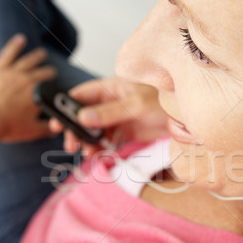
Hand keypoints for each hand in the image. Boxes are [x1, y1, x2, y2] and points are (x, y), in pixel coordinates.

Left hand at [0, 34, 56, 142]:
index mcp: (38, 95)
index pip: (50, 88)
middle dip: (49, 72)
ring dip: (37, 57)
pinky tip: (20, 39)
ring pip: (28, 61)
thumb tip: (56, 128)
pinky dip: (15, 46)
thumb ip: (47, 128)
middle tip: (52, 71)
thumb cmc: (7, 126)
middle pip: (42, 73)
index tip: (56, 87)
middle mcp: (28, 81)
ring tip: (42, 53)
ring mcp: (13, 73)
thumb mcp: (33, 131)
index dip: (54, 87)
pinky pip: (9, 54)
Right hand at [49, 77, 168, 156]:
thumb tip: (82, 117)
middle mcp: (111, 102)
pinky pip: (106, 140)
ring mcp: (117, 118)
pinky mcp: (125, 132)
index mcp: (111, 88)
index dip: (67, 106)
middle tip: (70, 143)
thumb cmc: (164, 102)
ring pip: (94, 130)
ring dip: (86, 141)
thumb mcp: (135, 105)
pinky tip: (96, 154)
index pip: (82, 94)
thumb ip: (109, 112)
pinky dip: (99, 148)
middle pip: (84, 115)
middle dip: (75, 129)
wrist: (184, 120)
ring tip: (85, 152)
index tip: (57, 120)